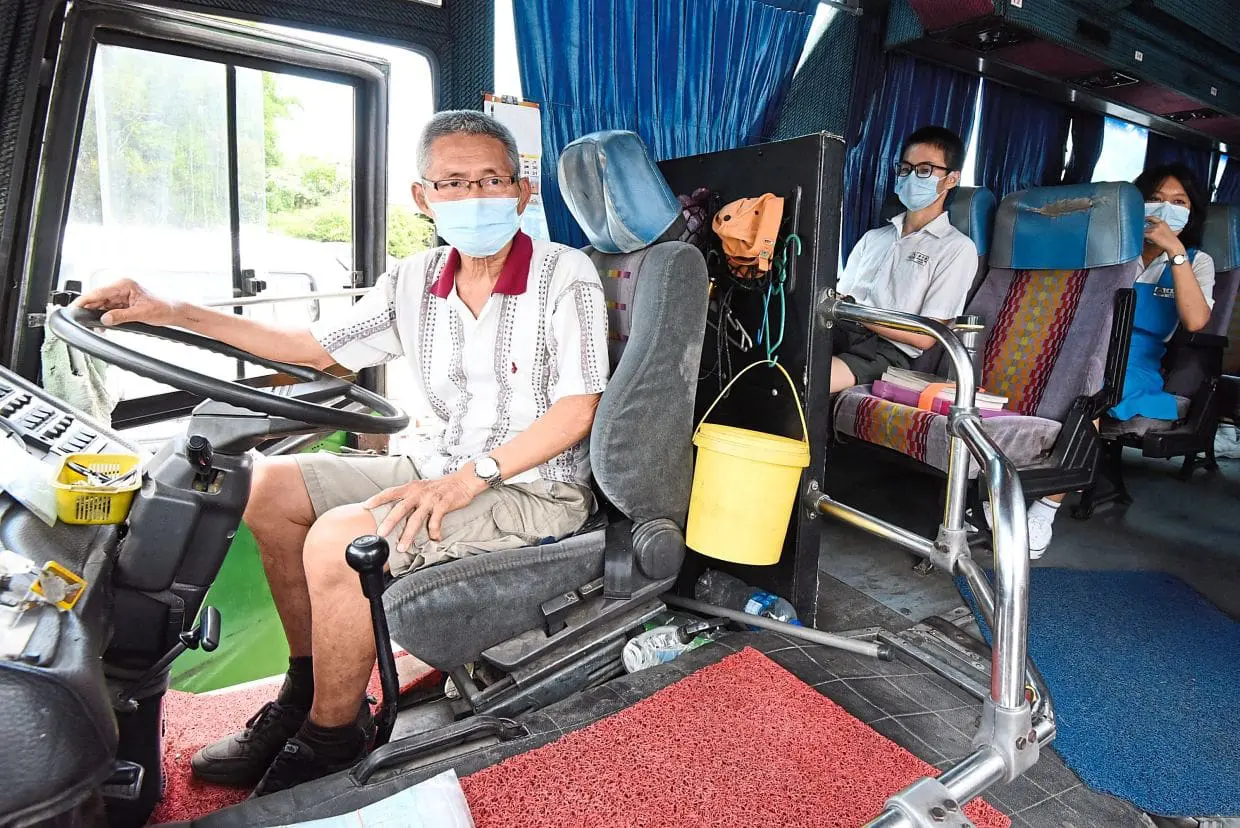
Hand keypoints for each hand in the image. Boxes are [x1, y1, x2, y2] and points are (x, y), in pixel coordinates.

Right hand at [74, 278, 180, 326]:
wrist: (174, 311)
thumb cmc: (163, 308)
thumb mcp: (141, 313)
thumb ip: (121, 316)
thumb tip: (104, 320)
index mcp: (124, 284)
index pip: (99, 292)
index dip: (85, 300)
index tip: (74, 308)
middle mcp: (121, 287)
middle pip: (98, 298)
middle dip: (90, 310)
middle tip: (83, 321)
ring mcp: (122, 295)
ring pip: (102, 304)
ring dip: (98, 315)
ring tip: (95, 326)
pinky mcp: (123, 302)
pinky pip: (109, 309)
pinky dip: (105, 317)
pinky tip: (103, 325)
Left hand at [365, 472, 483, 552]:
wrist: (463, 481)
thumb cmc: (441, 487)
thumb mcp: (422, 488)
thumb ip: (410, 498)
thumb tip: (396, 511)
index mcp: (411, 488)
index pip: (391, 492)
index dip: (378, 499)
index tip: (365, 506)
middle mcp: (419, 493)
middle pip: (401, 508)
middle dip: (390, 522)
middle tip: (380, 533)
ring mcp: (431, 499)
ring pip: (416, 519)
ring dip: (408, 534)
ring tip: (402, 547)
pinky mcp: (443, 505)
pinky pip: (435, 521)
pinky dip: (434, 532)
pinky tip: (434, 538)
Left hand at [1144, 218, 1185, 257]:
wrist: (1173, 244)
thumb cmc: (1170, 239)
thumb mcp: (1165, 229)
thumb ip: (1159, 226)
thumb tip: (1149, 227)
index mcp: (1162, 222)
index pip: (1152, 218)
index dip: (1147, 218)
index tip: (1143, 219)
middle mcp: (1158, 224)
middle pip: (1147, 226)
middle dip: (1146, 230)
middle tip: (1148, 234)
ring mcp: (1155, 229)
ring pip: (1145, 230)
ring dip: (1145, 234)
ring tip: (1149, 238)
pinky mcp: (1152, 235)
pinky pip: (1144, 235)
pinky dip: (1143, 237)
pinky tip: (1146, 238)